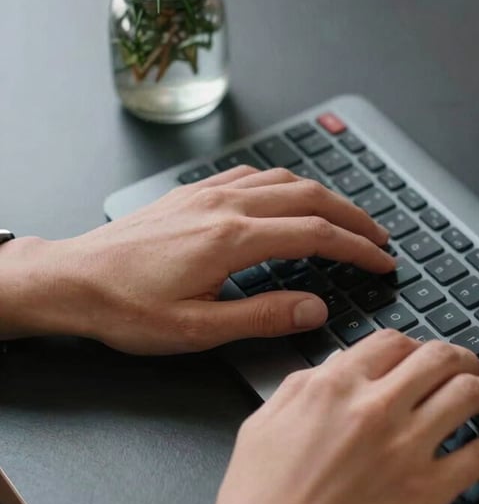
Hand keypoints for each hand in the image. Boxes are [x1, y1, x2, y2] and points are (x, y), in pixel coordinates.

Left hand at [0, 166, 393, 352]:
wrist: (71, 279)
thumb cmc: (126, 308)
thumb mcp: (196, 329)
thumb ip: (263, 316)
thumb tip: (315, 308)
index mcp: (232, 239)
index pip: (316, 235)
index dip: (357, 248)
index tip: (382, 261)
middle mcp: (226, 206)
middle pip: (310, 198)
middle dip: (353, 216)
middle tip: (380, 236)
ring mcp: (210, 193)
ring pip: (285, 180)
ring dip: (324, 196)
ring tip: (346, 216)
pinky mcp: (195, 193)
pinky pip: (253, 174)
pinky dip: (285, 182)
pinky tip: (290, 194)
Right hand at [163, 330, 478, 503]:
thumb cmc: (256, 503)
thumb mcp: (266, 423)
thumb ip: (304, 384)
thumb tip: (338, 363)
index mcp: (335, 387)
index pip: (392, 342)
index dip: (415, 344)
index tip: (423, 355)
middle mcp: (375, 407)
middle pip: (439, 358)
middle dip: (462, 357)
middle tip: (470, 367)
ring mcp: (404, 448)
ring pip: (467, 395)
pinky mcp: (425, 493)